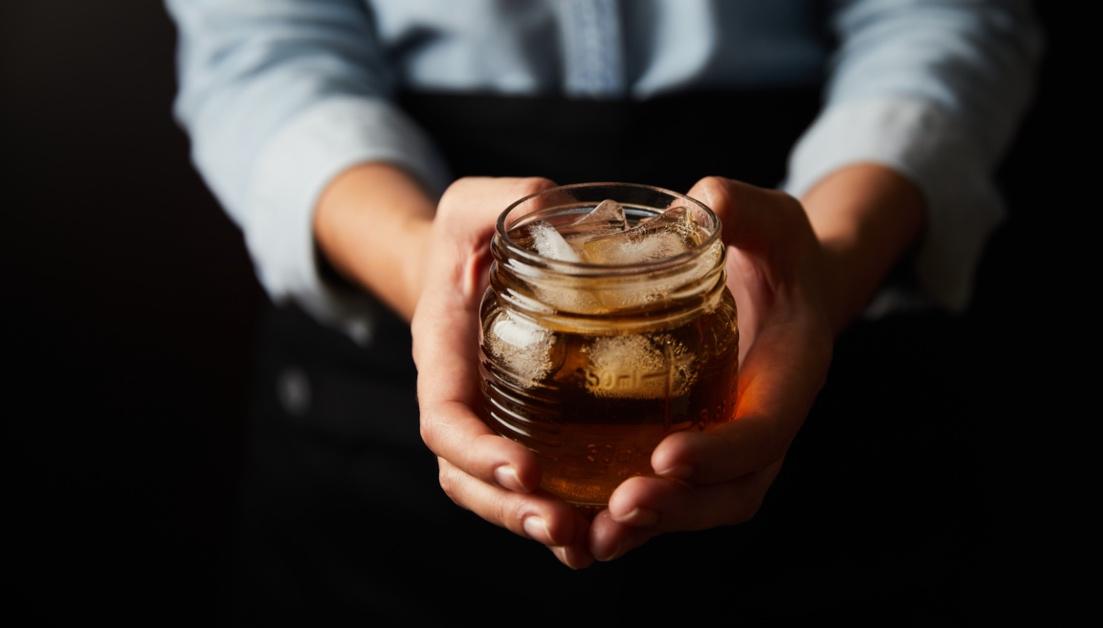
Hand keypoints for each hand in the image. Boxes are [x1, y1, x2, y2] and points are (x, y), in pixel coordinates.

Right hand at [411, 176, 595, 569]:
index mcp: (442, 358)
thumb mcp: (472, 205)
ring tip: (591, 544)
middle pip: (470, 480)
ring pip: (505, 494)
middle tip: (566, 528)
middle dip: (513, 511)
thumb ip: (502, 200)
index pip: (444, 420)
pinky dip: (571, 509)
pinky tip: (611, 527)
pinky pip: (544, 480)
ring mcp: (495, 421)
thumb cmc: (468, 235)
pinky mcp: (531, 428)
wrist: (470, 265)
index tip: (525, 470)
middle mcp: (464, 402)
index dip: (477, 452)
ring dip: (542, 524)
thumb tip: (550, 203)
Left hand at [587, 177, 838, 560]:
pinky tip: (582, 522)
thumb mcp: (771, 219)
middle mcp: (769, 419)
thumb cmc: (777, 248)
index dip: (721, 452)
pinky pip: (673, 492)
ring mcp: (735, 439)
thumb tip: (705, 201)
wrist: (785, 283)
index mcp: (794, 372)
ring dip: (651, 527)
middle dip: (680, 508)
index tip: (666, 456)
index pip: (765, 430)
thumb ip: (746, 209)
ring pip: (702, 505)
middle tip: (620, 508)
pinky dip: (635, 515)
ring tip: (593, 538)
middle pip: (734, 490)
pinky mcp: (702, 442)